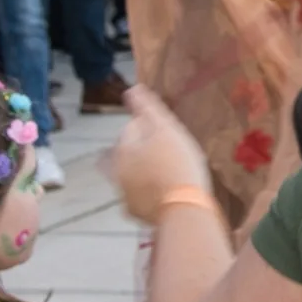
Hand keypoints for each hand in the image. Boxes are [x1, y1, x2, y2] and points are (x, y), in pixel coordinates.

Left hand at [112, 83, 215, 220]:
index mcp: (123, 149)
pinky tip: (166, 194)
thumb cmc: (178, 164)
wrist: (184, 209)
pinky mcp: (135, 212)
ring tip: (170, 175)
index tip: (170, 135)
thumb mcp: (166, 129)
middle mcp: (117, 172)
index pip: (132, 127)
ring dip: (145, 172)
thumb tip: (132, 89)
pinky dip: (149, 193)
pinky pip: (141, 197)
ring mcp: (124, 195)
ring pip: (134, 175)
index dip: (152, 128)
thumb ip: (147, 108)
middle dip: (144, 150)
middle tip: (171, 154)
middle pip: (131, 153)